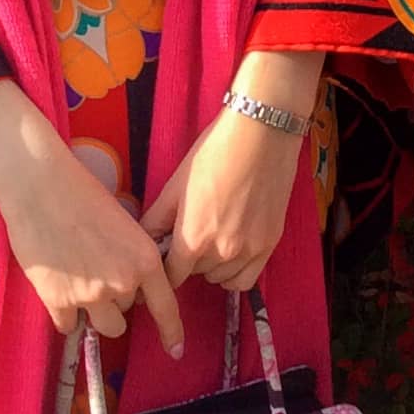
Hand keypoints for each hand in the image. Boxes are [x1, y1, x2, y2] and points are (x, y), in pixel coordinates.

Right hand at [0, 77, 182, 351]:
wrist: (40, 186)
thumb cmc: (81, 194)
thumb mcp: (123, 224)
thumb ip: (130, 258)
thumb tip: (128, 284)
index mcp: (145, 260)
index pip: (166, 306)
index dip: (171, 331)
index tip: (175, 350)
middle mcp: (123, 282)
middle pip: (126, 314)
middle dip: (114, 300)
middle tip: (95, 273)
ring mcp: (91, 295)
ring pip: (102, 325)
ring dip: (93, 313)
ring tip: (78, 283)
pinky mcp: (58, 301)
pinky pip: (68, 325)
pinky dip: (64, 313)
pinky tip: (57, 288)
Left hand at [141, 102, 307, 292]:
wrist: (261, 135)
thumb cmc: (215, 153)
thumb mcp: (176, 185)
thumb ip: (157, 220)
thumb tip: (143, 242)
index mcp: (193, 238)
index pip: (171, 277)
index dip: (165, 269)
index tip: (165, 259)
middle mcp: (222, 251)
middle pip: (196, 275)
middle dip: (188, 261)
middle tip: (190, 236)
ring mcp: (249, 250)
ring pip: (221, 278)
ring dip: (211, 266)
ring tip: (211, 241)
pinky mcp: (270, 243)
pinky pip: (247, 278)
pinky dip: (234, 272)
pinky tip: (230, 253)